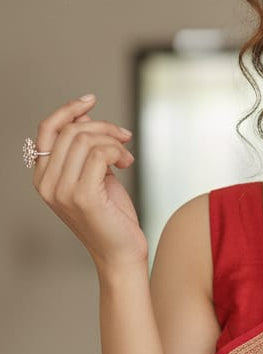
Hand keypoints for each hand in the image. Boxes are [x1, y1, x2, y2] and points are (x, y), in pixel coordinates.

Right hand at [32, 94, 146, 271]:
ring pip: (84, 139)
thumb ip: (85, 150)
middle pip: (70, 131)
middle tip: (124, 137)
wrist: (121, 253)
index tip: (91, 99)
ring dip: (113, 141)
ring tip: (126, 156)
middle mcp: (47, 184)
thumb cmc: (111, 217)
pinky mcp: (83, 196)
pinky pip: (99, 154)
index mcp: (44, 178)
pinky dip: (117, 151)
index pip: (47, 129)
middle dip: (102, 126)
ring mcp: (62, 191)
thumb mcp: (94, 176)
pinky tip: (126, 163)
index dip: (68, 109)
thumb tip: (86, 115)